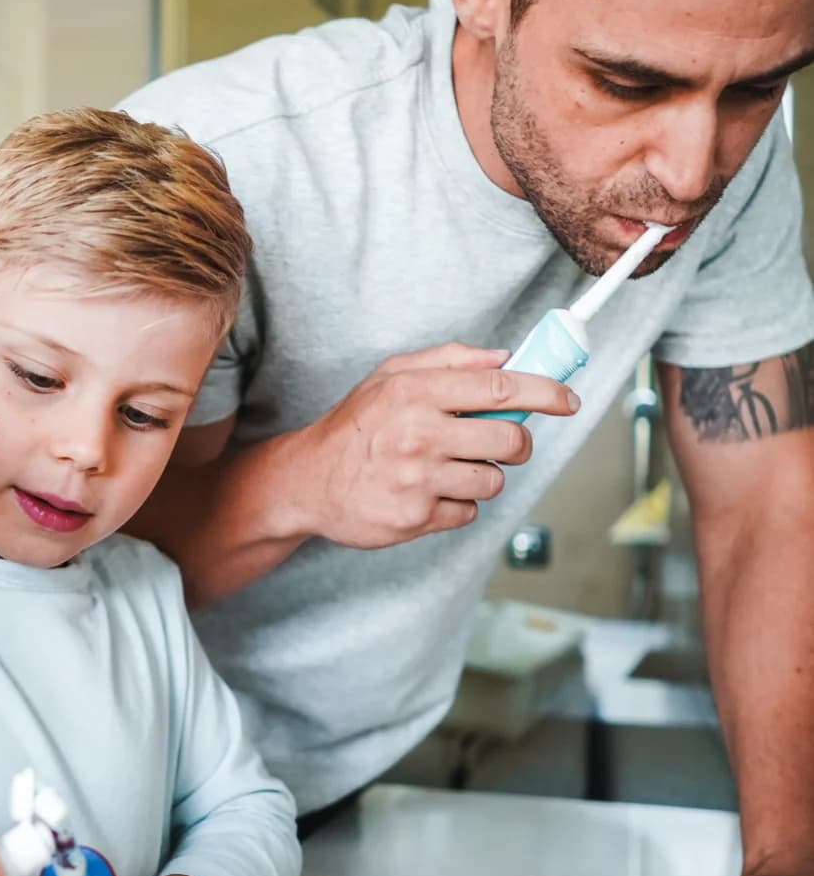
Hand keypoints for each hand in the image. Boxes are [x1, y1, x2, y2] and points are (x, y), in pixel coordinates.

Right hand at [290, 343, 579, 546]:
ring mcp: (417, 480)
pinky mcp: (415, 517)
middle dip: (516, 443)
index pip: (499, 389)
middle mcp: (418, 434)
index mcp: (414, 392)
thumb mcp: (389, 377)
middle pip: (510, 440)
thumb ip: (448, 361)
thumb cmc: (353, 427)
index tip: (568, 399)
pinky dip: (457, 504)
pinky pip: (468, 512)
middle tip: (500, 441)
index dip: (545, 393)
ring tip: (447, 468)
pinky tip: (427, 492)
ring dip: (481, 475)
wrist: (307, 482)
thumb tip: (504, 358)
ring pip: (492, 480)